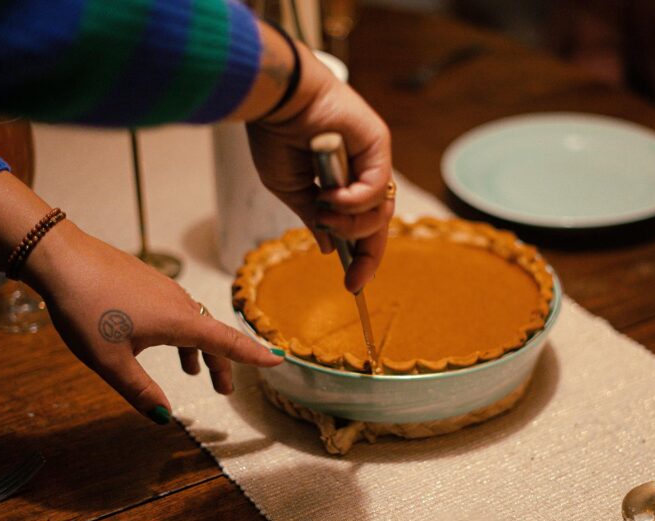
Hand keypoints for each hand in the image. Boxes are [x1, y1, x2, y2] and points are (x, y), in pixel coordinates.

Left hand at [25, 224, 282, 423]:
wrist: (60, 257)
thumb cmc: (84, 309)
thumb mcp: (109, 361)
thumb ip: (139, 390)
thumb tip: (163, 416)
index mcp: (179, 322)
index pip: (227, 342)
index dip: (255, 354)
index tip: (280, 360)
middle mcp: (179, 302)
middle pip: (210, 336)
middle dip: (220, 363)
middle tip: (222, 391)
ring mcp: (163, 287)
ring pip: (191, 322)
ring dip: (196, 348)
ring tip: (190, 370)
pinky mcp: (146, 279)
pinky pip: (174, 309)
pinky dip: (177, 331)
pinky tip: (152, 339)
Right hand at [246, 42, 393, 293]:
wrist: (274, 101)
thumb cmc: (275, 137)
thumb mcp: (291, 190)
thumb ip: (314, 218)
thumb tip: (327, 247)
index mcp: (343, 183)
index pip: (362, 227)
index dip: (361, 258)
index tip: (352, 285)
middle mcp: (362, 172)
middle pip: (378, 225)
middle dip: (367, 255)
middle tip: (352, 277)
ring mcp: (373, 159)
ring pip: (380, 212)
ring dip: (352, 224)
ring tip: (324, 213)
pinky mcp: (378, 144)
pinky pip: (377, 188)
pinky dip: (355, 201)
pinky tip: (331, 195)